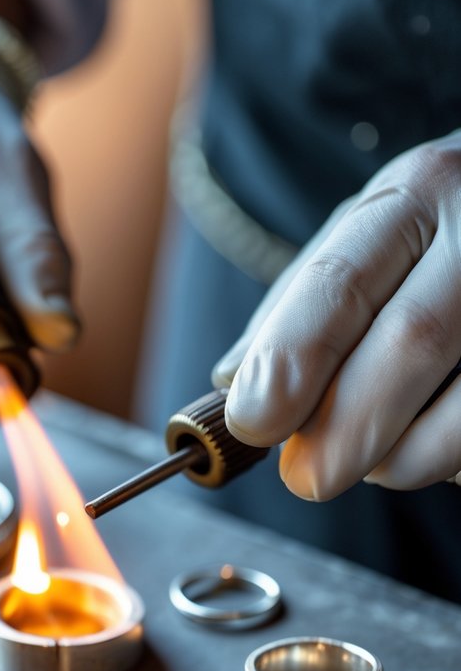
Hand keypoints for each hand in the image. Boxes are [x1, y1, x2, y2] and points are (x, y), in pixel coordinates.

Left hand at [212, 131, 460, 495]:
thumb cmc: (438, 234)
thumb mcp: (366, 239)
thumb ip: (296, 308)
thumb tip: (232, 383)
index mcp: (417, 194)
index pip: (342, 282)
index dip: (292, 358)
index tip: (253, 420)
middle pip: (412, 341)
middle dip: (346, 427)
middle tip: (307, 476)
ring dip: (403, 456)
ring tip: (374, 456)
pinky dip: (450, 459)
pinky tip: (436, 436)